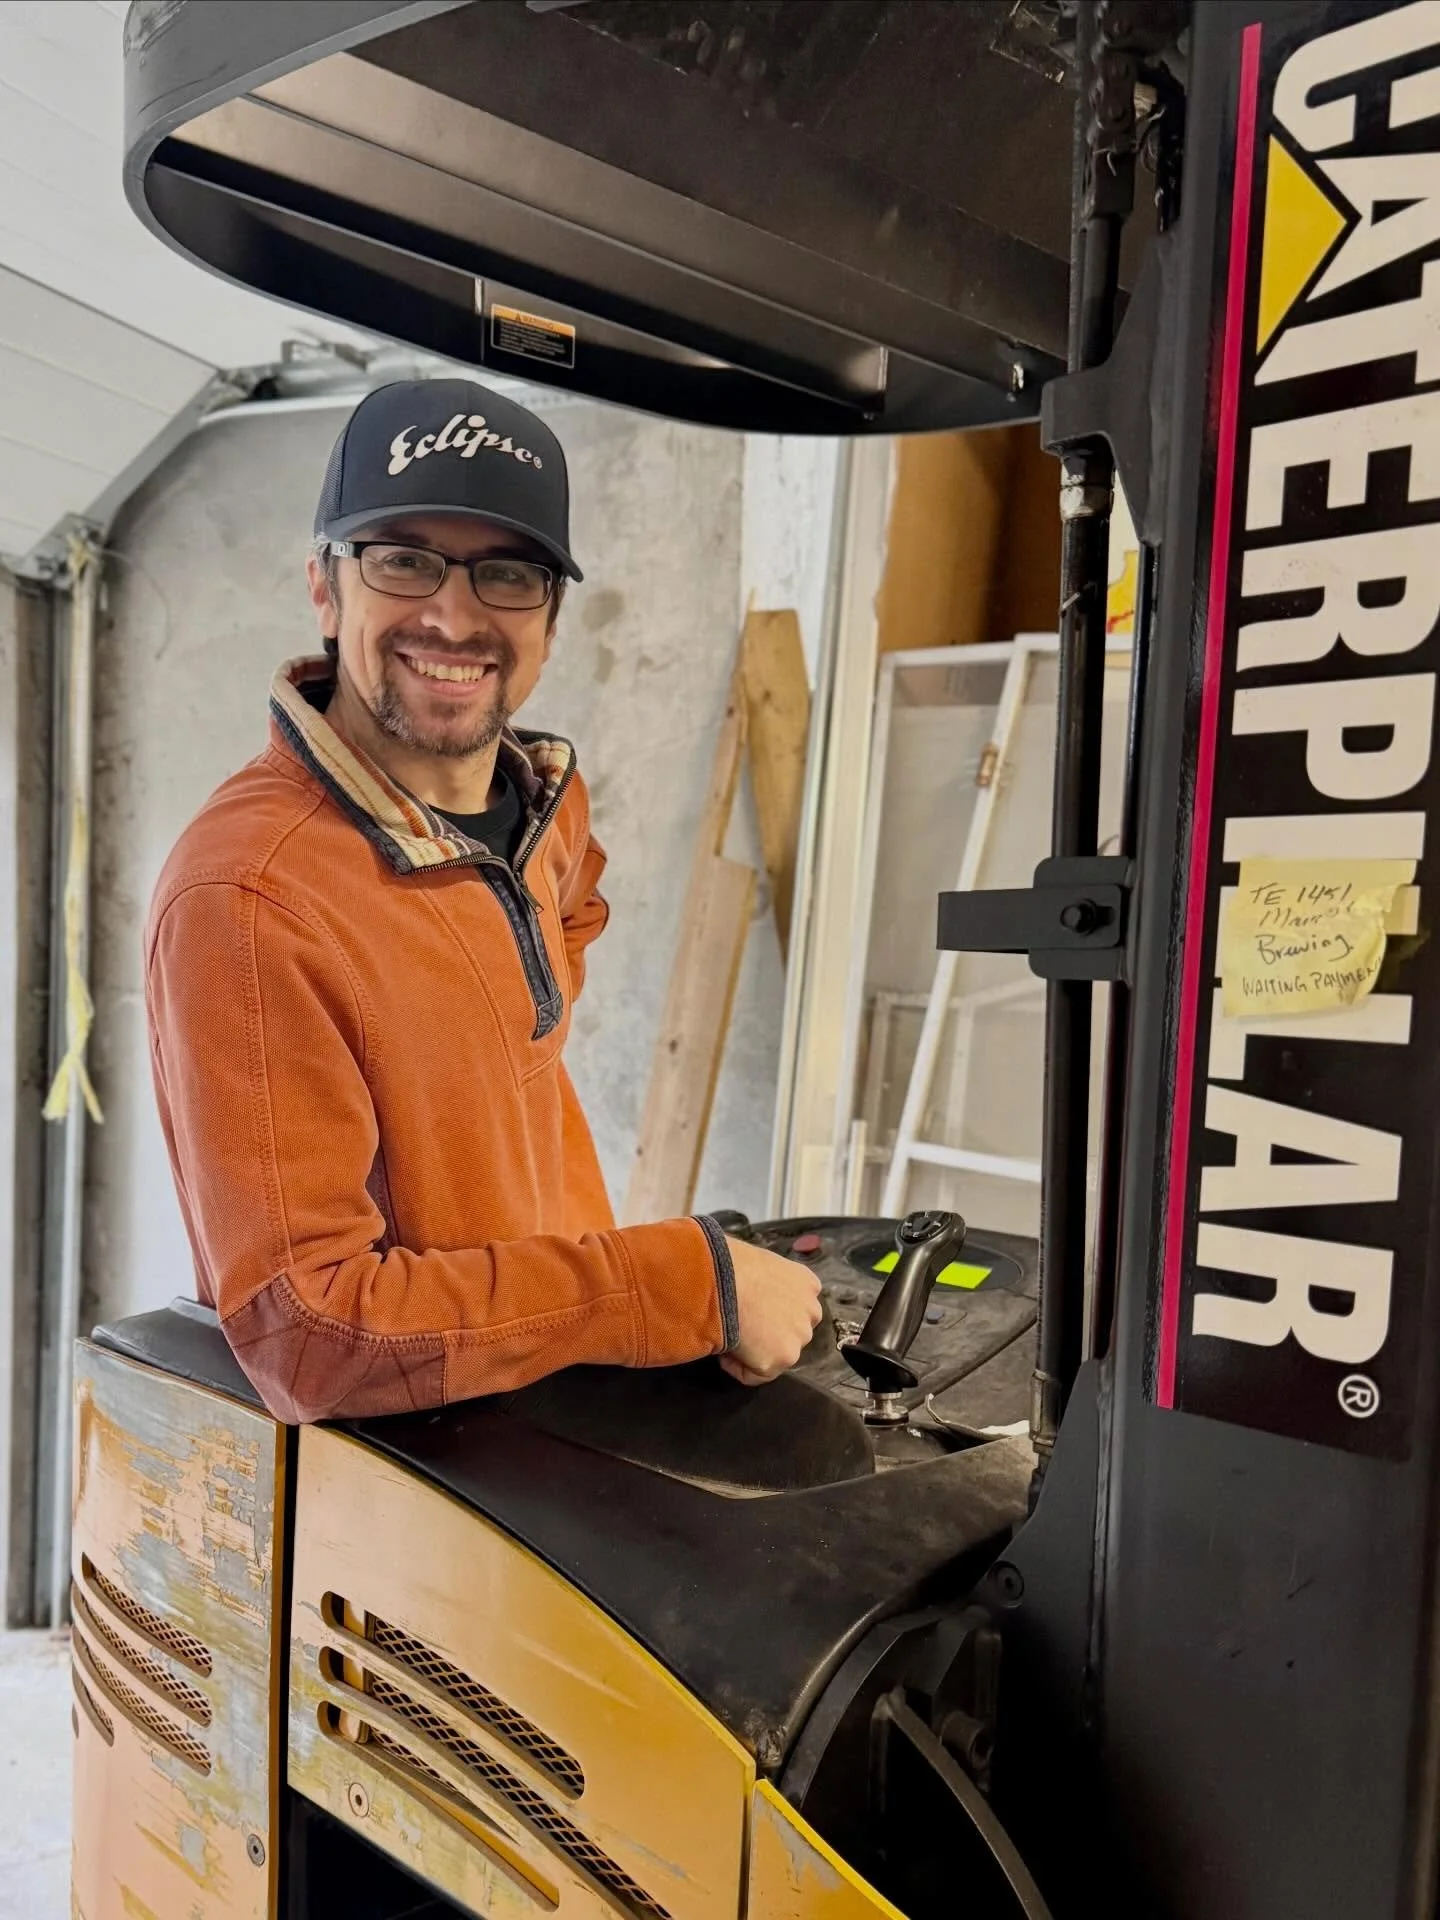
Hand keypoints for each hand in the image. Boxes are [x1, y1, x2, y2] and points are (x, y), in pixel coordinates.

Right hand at [720, 1238, 821, 1385]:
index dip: (770, 1312)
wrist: (724, 1280)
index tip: (748, 1310)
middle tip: (740, 1325)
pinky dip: (739, 1367)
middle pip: (790, 1332)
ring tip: (730, 1337)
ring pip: (776, 1354)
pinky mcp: (782, 1359)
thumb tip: (753, 1295)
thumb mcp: (762, 1264)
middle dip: (767, 1333)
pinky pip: (756, 1374)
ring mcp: (800, 1338)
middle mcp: (812, 1312)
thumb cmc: (732, 1265)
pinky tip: (725, 1350)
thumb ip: (770, 1283)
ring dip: (755, 1351)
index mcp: (808, 1285)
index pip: (795, 1307)